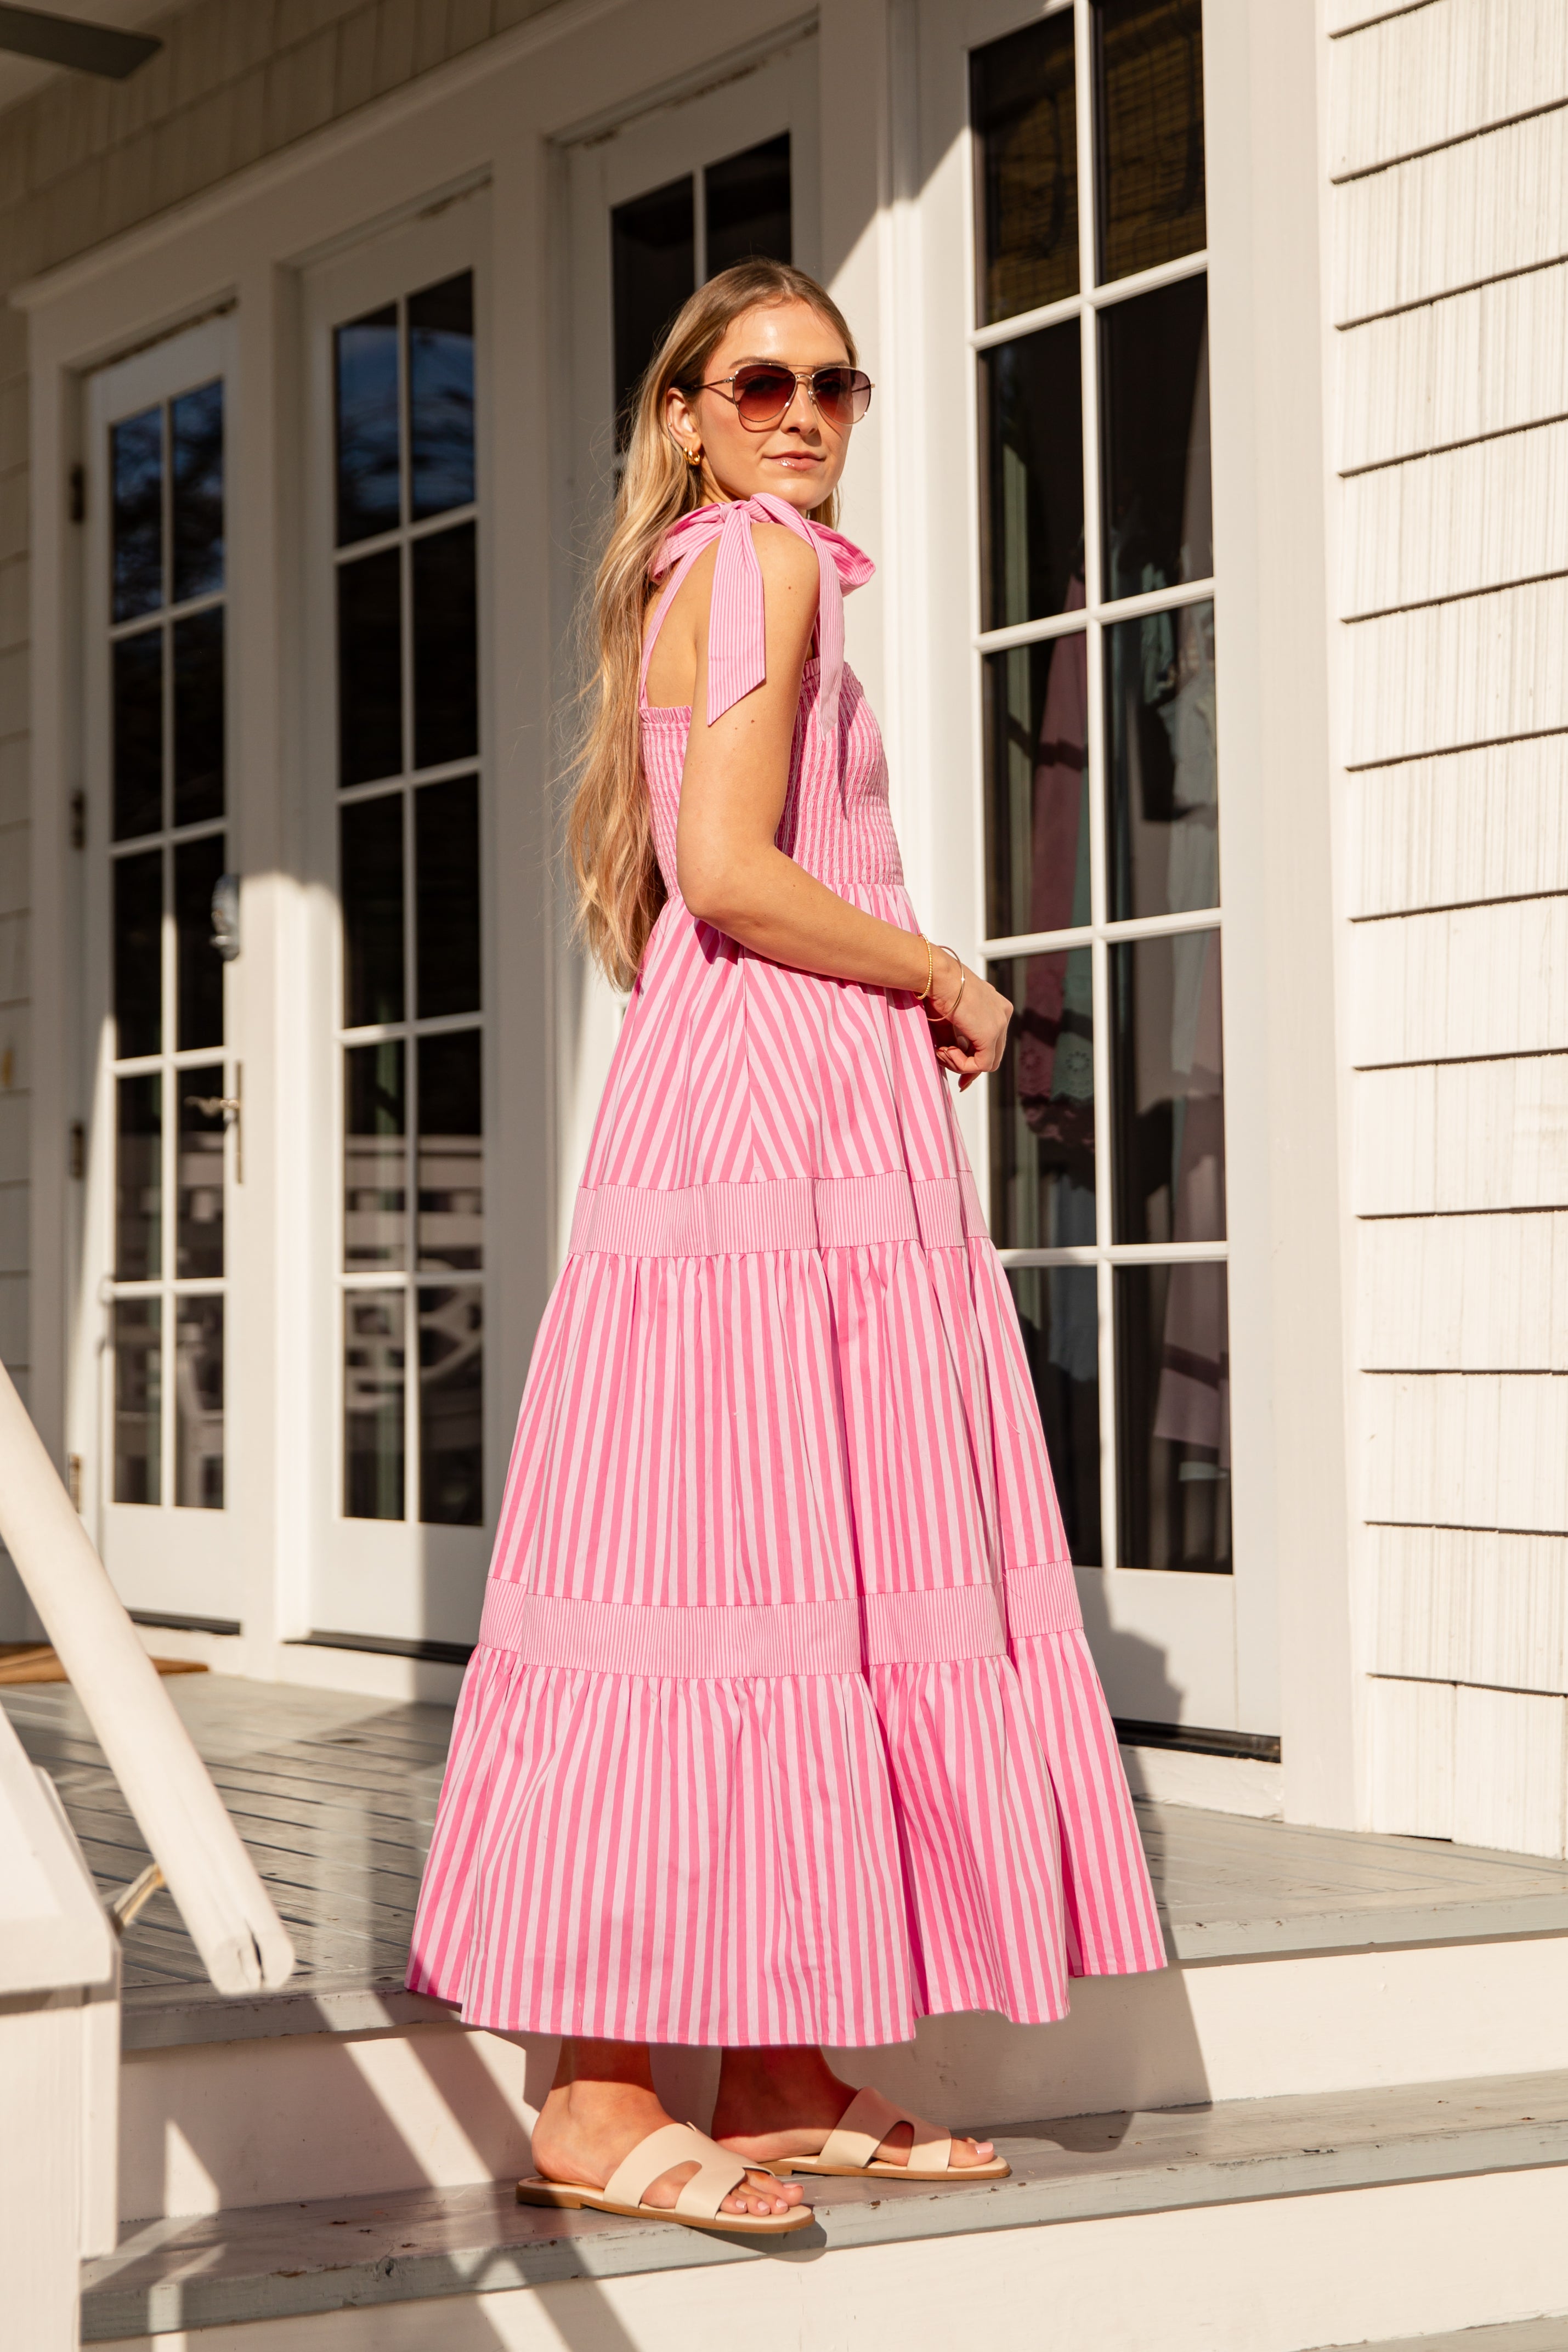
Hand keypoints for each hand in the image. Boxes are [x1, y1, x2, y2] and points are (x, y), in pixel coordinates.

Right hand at [926, 949, 1010, 1091]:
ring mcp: (1000, 1024)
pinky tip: (947, 1051)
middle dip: (970, 1066)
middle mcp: (1003, 1014)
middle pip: (993, 1053)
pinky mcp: (990, 1035)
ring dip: (962, 1064)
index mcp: (997, 1006)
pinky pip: (981, 1065)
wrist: (938, 976)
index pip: (992, 1041)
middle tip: (950, 1068)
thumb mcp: (951, 1018)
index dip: (975, 1057)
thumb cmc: (937, 989)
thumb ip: (957, 1040)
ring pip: (988, 1062)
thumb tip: (954, 1060)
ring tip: (942, 1051)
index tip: (959, 1067)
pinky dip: (962, 1064)